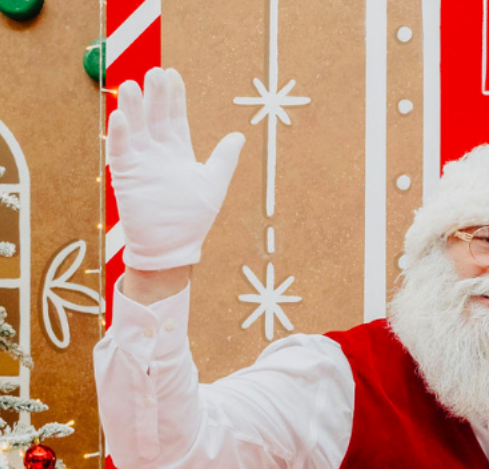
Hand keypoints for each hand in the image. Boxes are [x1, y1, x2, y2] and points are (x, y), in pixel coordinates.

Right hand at [107, 67, 245, 270]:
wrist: (172, 247)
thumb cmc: (193, 218)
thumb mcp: (213, 184)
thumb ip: (224, 159)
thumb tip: (239, 135)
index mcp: (178, 152)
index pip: (175, 118)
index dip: (174, 97)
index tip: (173, 74)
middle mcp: (158, 153)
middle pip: (155, 118)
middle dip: (156, 96)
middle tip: (155, 72)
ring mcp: (141, 163)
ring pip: (136, 130)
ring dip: (134, 108)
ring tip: (134, 85)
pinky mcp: (126, 177)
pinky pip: (120, 152)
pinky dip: (119, 136)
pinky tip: (120, 117)